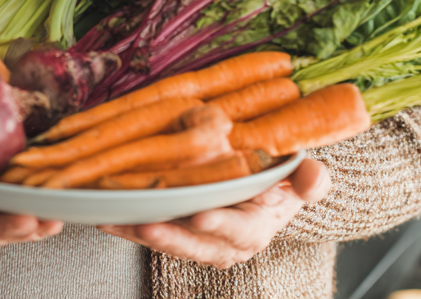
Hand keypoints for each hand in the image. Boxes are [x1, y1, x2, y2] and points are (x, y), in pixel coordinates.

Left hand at [99, 157, 330, 268]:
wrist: (264, 190)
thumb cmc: (280, 181)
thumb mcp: (300, 178)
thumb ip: (309, 179)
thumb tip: (316, 176)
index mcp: (254, 229)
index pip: (238, 230)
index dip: (220, 224)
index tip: (202, 214)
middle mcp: (222, 242)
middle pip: (195, 243)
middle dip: (170, 236)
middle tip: (148, 224)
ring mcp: (195, 239)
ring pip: (166, 239)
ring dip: (138, 232)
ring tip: (114, 219)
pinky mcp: (173, 231)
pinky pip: (148, 230)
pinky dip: (126, 224)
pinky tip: (104, 214)